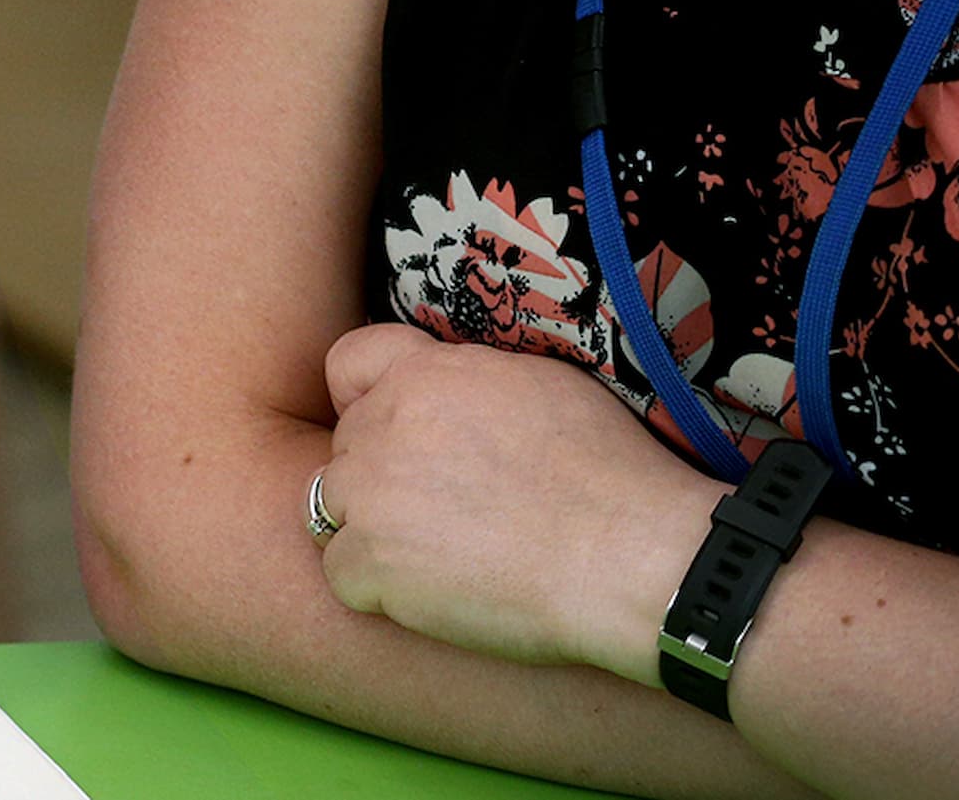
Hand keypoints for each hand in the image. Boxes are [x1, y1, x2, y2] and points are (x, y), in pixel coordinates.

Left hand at [315, 323, 718, 681]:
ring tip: (442, 553)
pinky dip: (378, 590)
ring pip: (334, 509)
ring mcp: (370, 496)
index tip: (390, 428)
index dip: (362, 397)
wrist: (624, 555)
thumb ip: (468, 378)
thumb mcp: (538, 382)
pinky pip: (343, 575)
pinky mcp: (371, 564)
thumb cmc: (605, 470)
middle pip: (347, 447)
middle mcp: (382, 426)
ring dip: (374, 530)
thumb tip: (448, 386)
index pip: (348, 363)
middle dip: (383, 474)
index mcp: (423, 374)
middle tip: (446, 509)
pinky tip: (435, 593)